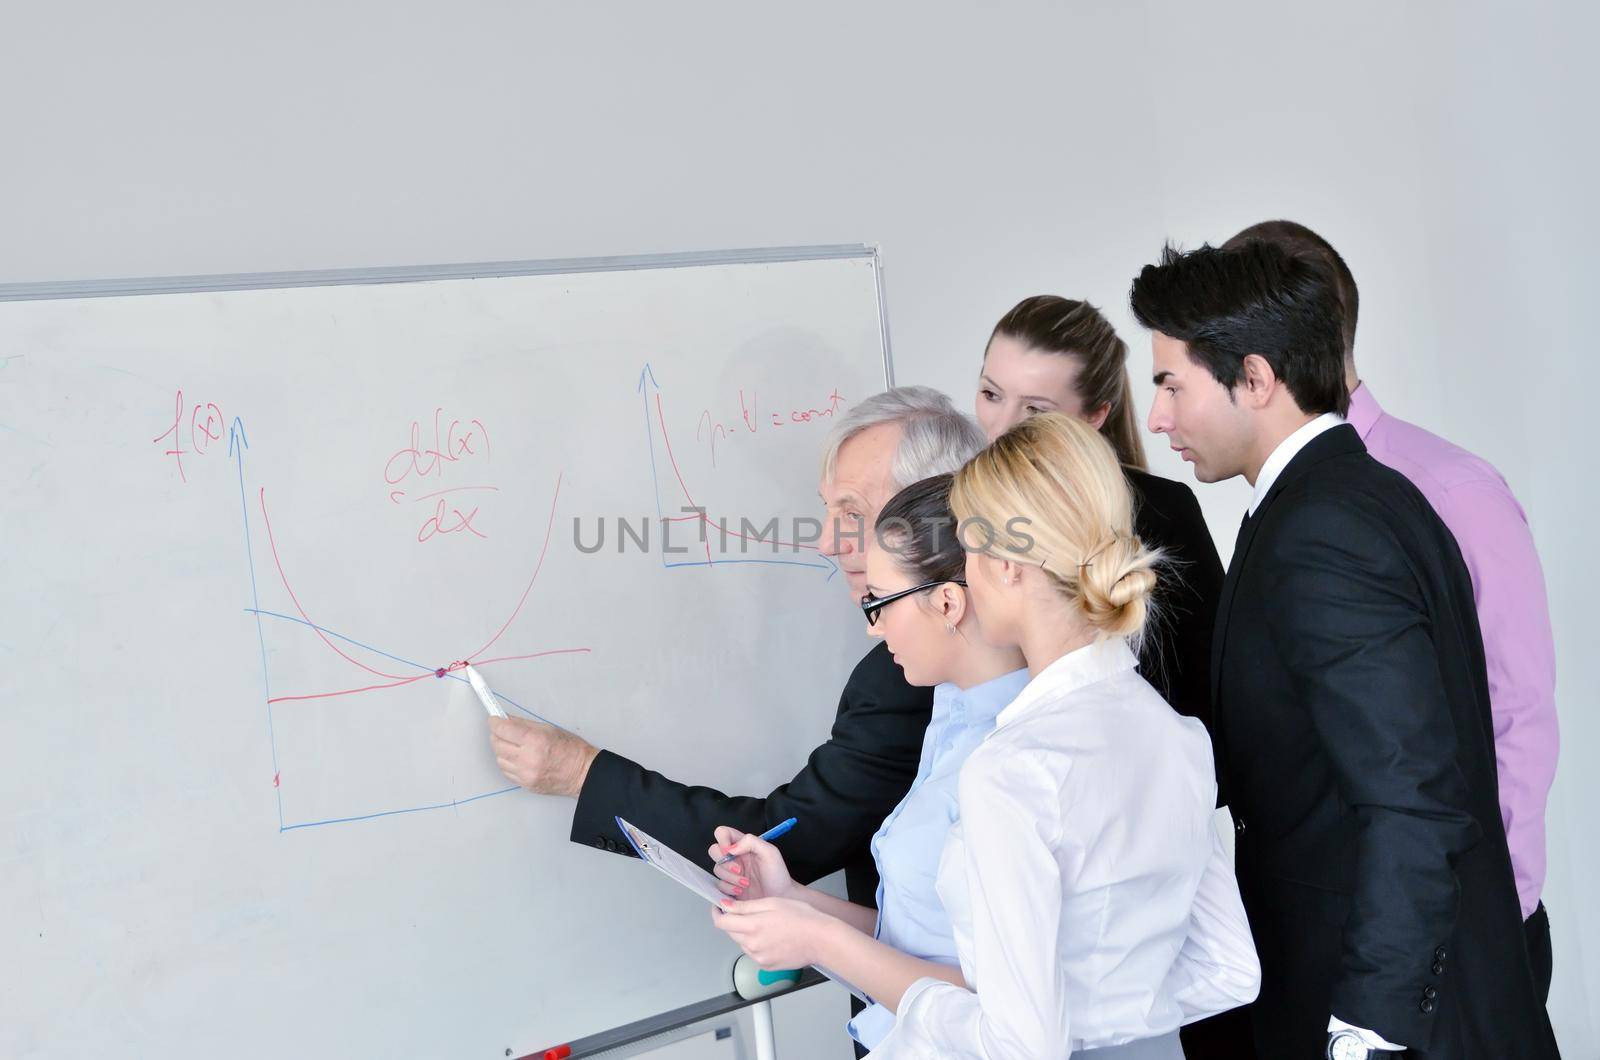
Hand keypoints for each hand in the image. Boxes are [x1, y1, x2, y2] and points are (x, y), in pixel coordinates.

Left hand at [487, 716, 598, 796]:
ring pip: (499, 759)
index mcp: (534, 740)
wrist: (582, 774)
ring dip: (501, 750)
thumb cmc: (570, 748)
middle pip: (497, 744)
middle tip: (501, 731)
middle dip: (496, 735)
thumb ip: (524, 724)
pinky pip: (507, 772)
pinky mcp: (525, 784)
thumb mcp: (549, 729)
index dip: (495, 722)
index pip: (503, 729)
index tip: (493, 719)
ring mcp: (525, 774)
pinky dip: (507, 763)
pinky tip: (516, 758)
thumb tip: (506, 719)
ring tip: (511, 745)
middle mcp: (527, 758)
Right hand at [707, 826, 794, 900]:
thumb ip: (751, 842)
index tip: (730, 851)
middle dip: (725, 862)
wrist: (780, 897)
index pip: (723, 833)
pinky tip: (741, 891)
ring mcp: (731, 873)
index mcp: (743, 845)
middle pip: (714, 850)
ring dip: (731, 877)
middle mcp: (735, 857)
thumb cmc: (778, 874)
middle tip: (740, 870)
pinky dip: (729, 888)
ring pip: (717, 869)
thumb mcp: (770, 852)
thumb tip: (732, 848)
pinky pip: (719, 885)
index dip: (722, 839)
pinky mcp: (729, 887)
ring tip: (746, 883)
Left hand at [711, 896, 834, 969]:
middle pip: (731, 933)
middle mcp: (752, 945)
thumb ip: (745, 906)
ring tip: (767, 925)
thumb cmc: (802, 918)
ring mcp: (759, 958)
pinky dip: (757, 945)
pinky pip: (754, 954)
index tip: (719, 907)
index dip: (717, 913)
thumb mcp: (772, 903)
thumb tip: (726, 906)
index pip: (722, 922)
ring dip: (747, 934)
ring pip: (743, 943)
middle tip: (748, 913)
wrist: (821, 940)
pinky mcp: (767, 966)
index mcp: (752, 926)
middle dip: (734, 922)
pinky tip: (773, 938)